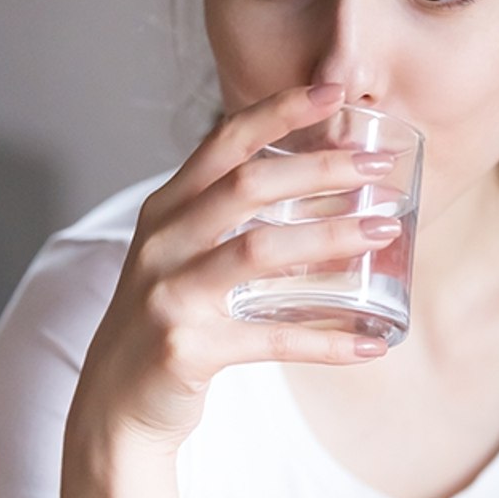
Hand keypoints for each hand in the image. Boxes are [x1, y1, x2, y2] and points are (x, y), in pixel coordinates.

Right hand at [63, 84, 397, 476]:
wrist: (114, 405)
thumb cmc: (166, 320)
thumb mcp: (183, 256)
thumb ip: (231, 220)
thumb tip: (321, 191)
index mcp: (166, 210)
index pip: (223, 143)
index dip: (278, 111)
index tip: (333, 92)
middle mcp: (162, 243)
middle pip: (248, 186)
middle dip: (320, 169)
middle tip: (379, 171)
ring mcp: (169, 294)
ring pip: (259, 249)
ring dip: (331, 237)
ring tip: (385, 232)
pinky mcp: (186, 347)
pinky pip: (270, 338)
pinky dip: (325, 340)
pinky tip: (370, 342)